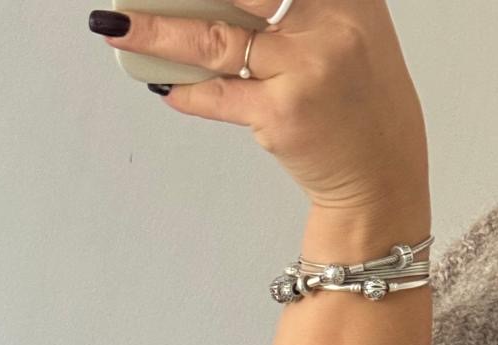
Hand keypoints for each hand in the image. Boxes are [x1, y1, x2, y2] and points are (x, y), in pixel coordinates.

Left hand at [87, 0, 430, 216]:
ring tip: (118, 27)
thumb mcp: (347, 31)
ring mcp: (305, 71)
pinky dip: (186, 90)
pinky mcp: (282, 116)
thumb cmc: (357, 101)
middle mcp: (331, 26)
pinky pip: (217, 95)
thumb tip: (215, 1)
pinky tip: (165, 85)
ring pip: (214, 40)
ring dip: (157, 33)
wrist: (380, 175)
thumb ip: (299, 6)